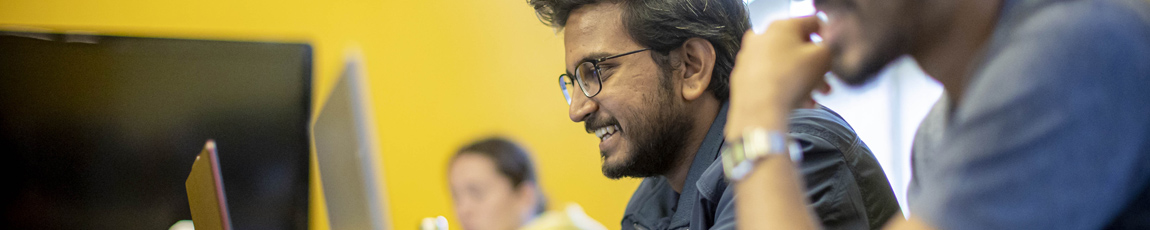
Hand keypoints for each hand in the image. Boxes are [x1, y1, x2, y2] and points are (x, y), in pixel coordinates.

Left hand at [726, 16, 830, 138]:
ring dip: (803, 79)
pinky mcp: (743, 77)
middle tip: (826, 79)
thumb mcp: (823, 58)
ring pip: (784, 64)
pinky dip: (785, 87)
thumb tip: (826, 48)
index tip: (832, 51)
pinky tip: (798, 101)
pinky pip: (770, 78)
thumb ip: (829, 47)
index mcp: (781, 26)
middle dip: (815, 65)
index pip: (812, 23)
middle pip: (797, 47)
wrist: (760, 111)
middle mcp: (761, 38)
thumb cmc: (789, 82)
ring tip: (814, 96)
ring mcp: (749, 57)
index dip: (827, 37)